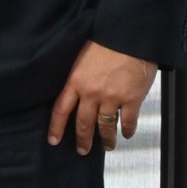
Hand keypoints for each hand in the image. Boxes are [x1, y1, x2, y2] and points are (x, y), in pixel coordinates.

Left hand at [47, 40, 156, 154]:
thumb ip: (76, 77)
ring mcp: (112, 97)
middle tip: (82, 151)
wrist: (128, 36)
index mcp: (74, 82)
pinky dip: (127, 130)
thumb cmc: (103, 42)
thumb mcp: (79, 58)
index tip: (54, 141)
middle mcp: (91, 93)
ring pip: (106, 126)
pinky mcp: (132, 99)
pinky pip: (128, 120)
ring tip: (107, 146)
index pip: (61, 110)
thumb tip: (72, 92)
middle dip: (83, 140)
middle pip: (83, 123)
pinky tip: (126, 134)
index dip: (56, 128)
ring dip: (106, 139)